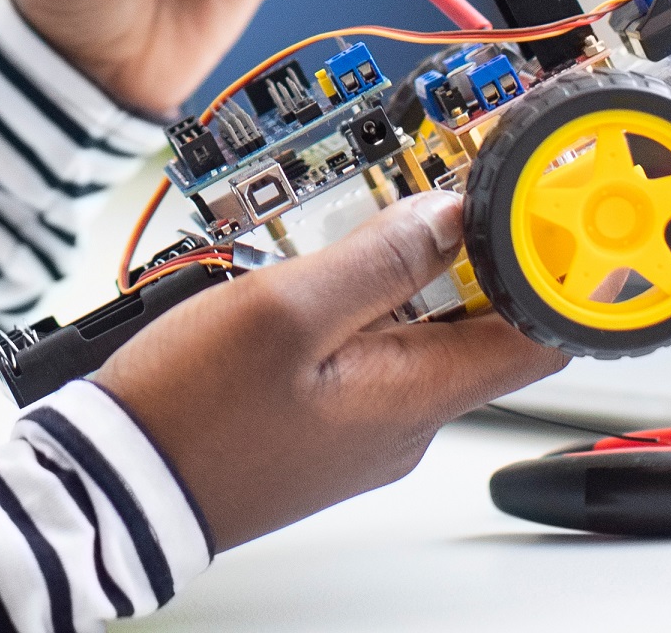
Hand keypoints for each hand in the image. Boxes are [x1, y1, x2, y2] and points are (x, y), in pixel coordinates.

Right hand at [95, 192, 566, 548]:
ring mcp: (365, 424)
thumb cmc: (193, 411)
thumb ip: (376, 259)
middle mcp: (404, 419)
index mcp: (412, 396)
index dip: (550, 265)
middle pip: (474, 322)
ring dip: (397, 271)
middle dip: (457, 249)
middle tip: (419, 186)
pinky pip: (369, 351)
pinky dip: (357, 303)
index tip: (537, 203)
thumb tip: (447, 217)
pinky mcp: (326, 422)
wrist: (120, 483)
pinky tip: (307, 274)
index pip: (537, 336)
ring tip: (344, 224)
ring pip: (416, 331)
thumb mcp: (284, 311)